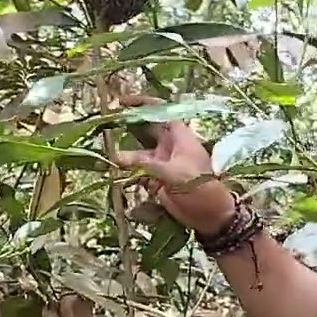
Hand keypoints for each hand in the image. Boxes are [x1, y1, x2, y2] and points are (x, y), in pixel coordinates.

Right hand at [111, 94, 235, 234]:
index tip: (122, 102)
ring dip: (124, 154)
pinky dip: (126, 173)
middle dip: (128, 125)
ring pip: (138, 153)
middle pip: (145, 129)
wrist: (210, 215)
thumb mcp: (173, 172)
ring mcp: (162, 162)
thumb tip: (117, 157)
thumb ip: (144, 164)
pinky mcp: (156, 179)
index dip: (142, 104)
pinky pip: (138, 172)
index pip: (159, 112)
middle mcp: (169, 146)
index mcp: (179, 136)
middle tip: (107, 122)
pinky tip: (114, 174)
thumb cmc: (199, 186)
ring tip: (108, 156)